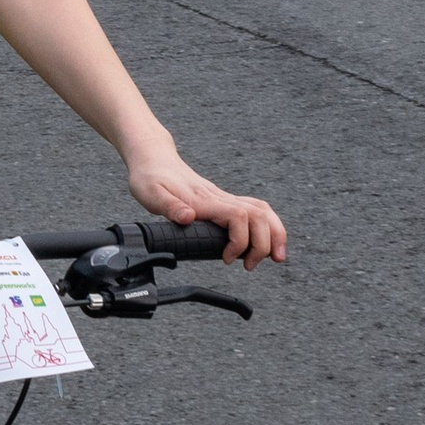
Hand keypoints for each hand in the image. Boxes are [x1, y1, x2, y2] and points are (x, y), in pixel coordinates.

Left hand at [119, 142, 285, 269]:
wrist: (154, 159)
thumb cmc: (150, 178)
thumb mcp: (151, 193)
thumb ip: (169, 207)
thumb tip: (187, 217)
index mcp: (205, 201)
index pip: (238, 217)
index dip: (240, 241)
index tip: (228, 258)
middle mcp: (221, 198)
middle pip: (259, 215)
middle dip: (265, 243)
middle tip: (251, 265)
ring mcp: (225, 198)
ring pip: (263, 211)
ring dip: (274, 234)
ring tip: (274, 257)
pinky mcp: (225, 201)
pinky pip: (256, 210)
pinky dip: (268, 226)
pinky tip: (266, 241)